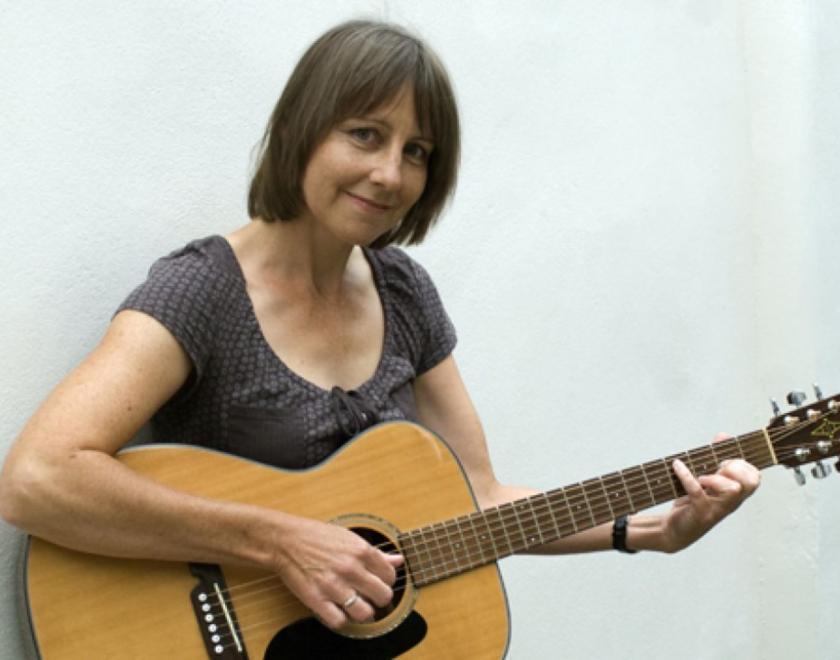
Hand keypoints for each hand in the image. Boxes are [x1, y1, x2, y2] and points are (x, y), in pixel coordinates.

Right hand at [269, 515, 403, 629]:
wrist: (286, 541)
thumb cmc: (318, 537)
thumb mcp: (350, 538)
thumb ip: (376, 553)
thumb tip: (398, 561)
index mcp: (361, 551)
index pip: (390, 575)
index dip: (386, 580)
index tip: (378, 581)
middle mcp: (350, 568)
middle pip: (383, 596)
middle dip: (379, 598)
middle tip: (370, 595)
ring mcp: (334, 585)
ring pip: (364, 613)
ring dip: (363, 612)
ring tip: (356, 605)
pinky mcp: (317, 600)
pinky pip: (339, 621)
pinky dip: (341, 619)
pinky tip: (338, 609)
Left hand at [661, 433, 760, 552]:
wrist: (674, 530)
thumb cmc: (692, 502)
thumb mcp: (706, 478)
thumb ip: (715, 456)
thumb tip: (723, 435)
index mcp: (735, 493)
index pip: (754, 477)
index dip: (743, 464)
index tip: (724, 460)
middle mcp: (731, 502)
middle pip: (750, 482)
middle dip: (736, 468)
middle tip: (718, 467)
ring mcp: (718, 509)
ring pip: (733, 490)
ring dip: (717, 478)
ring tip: (702, 477)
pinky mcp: (701, 513)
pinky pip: (698, 492)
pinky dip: (686, 476)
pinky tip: (677, 466)